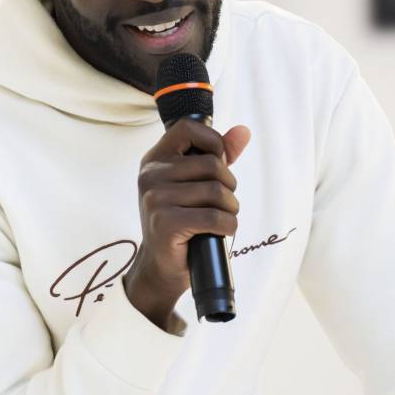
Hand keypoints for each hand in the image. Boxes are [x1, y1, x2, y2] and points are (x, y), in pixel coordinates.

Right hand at [123, 119, 250, 322]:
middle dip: (229, 186)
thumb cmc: (181, 222)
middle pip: (212, 164)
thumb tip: (243, 131)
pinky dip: (228, 226)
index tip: (219, 164)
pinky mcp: (165, 223)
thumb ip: (217, 155)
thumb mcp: (196, 184)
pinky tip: (221, 232)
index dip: (213, 141)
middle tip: (223, 204)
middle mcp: (151, 175)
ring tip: (222, 219)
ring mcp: (156, 199)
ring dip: (230, 209)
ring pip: (217, 191)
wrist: (161, 266)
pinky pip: (214, 217)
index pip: (188, 128)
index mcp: (155, 160)